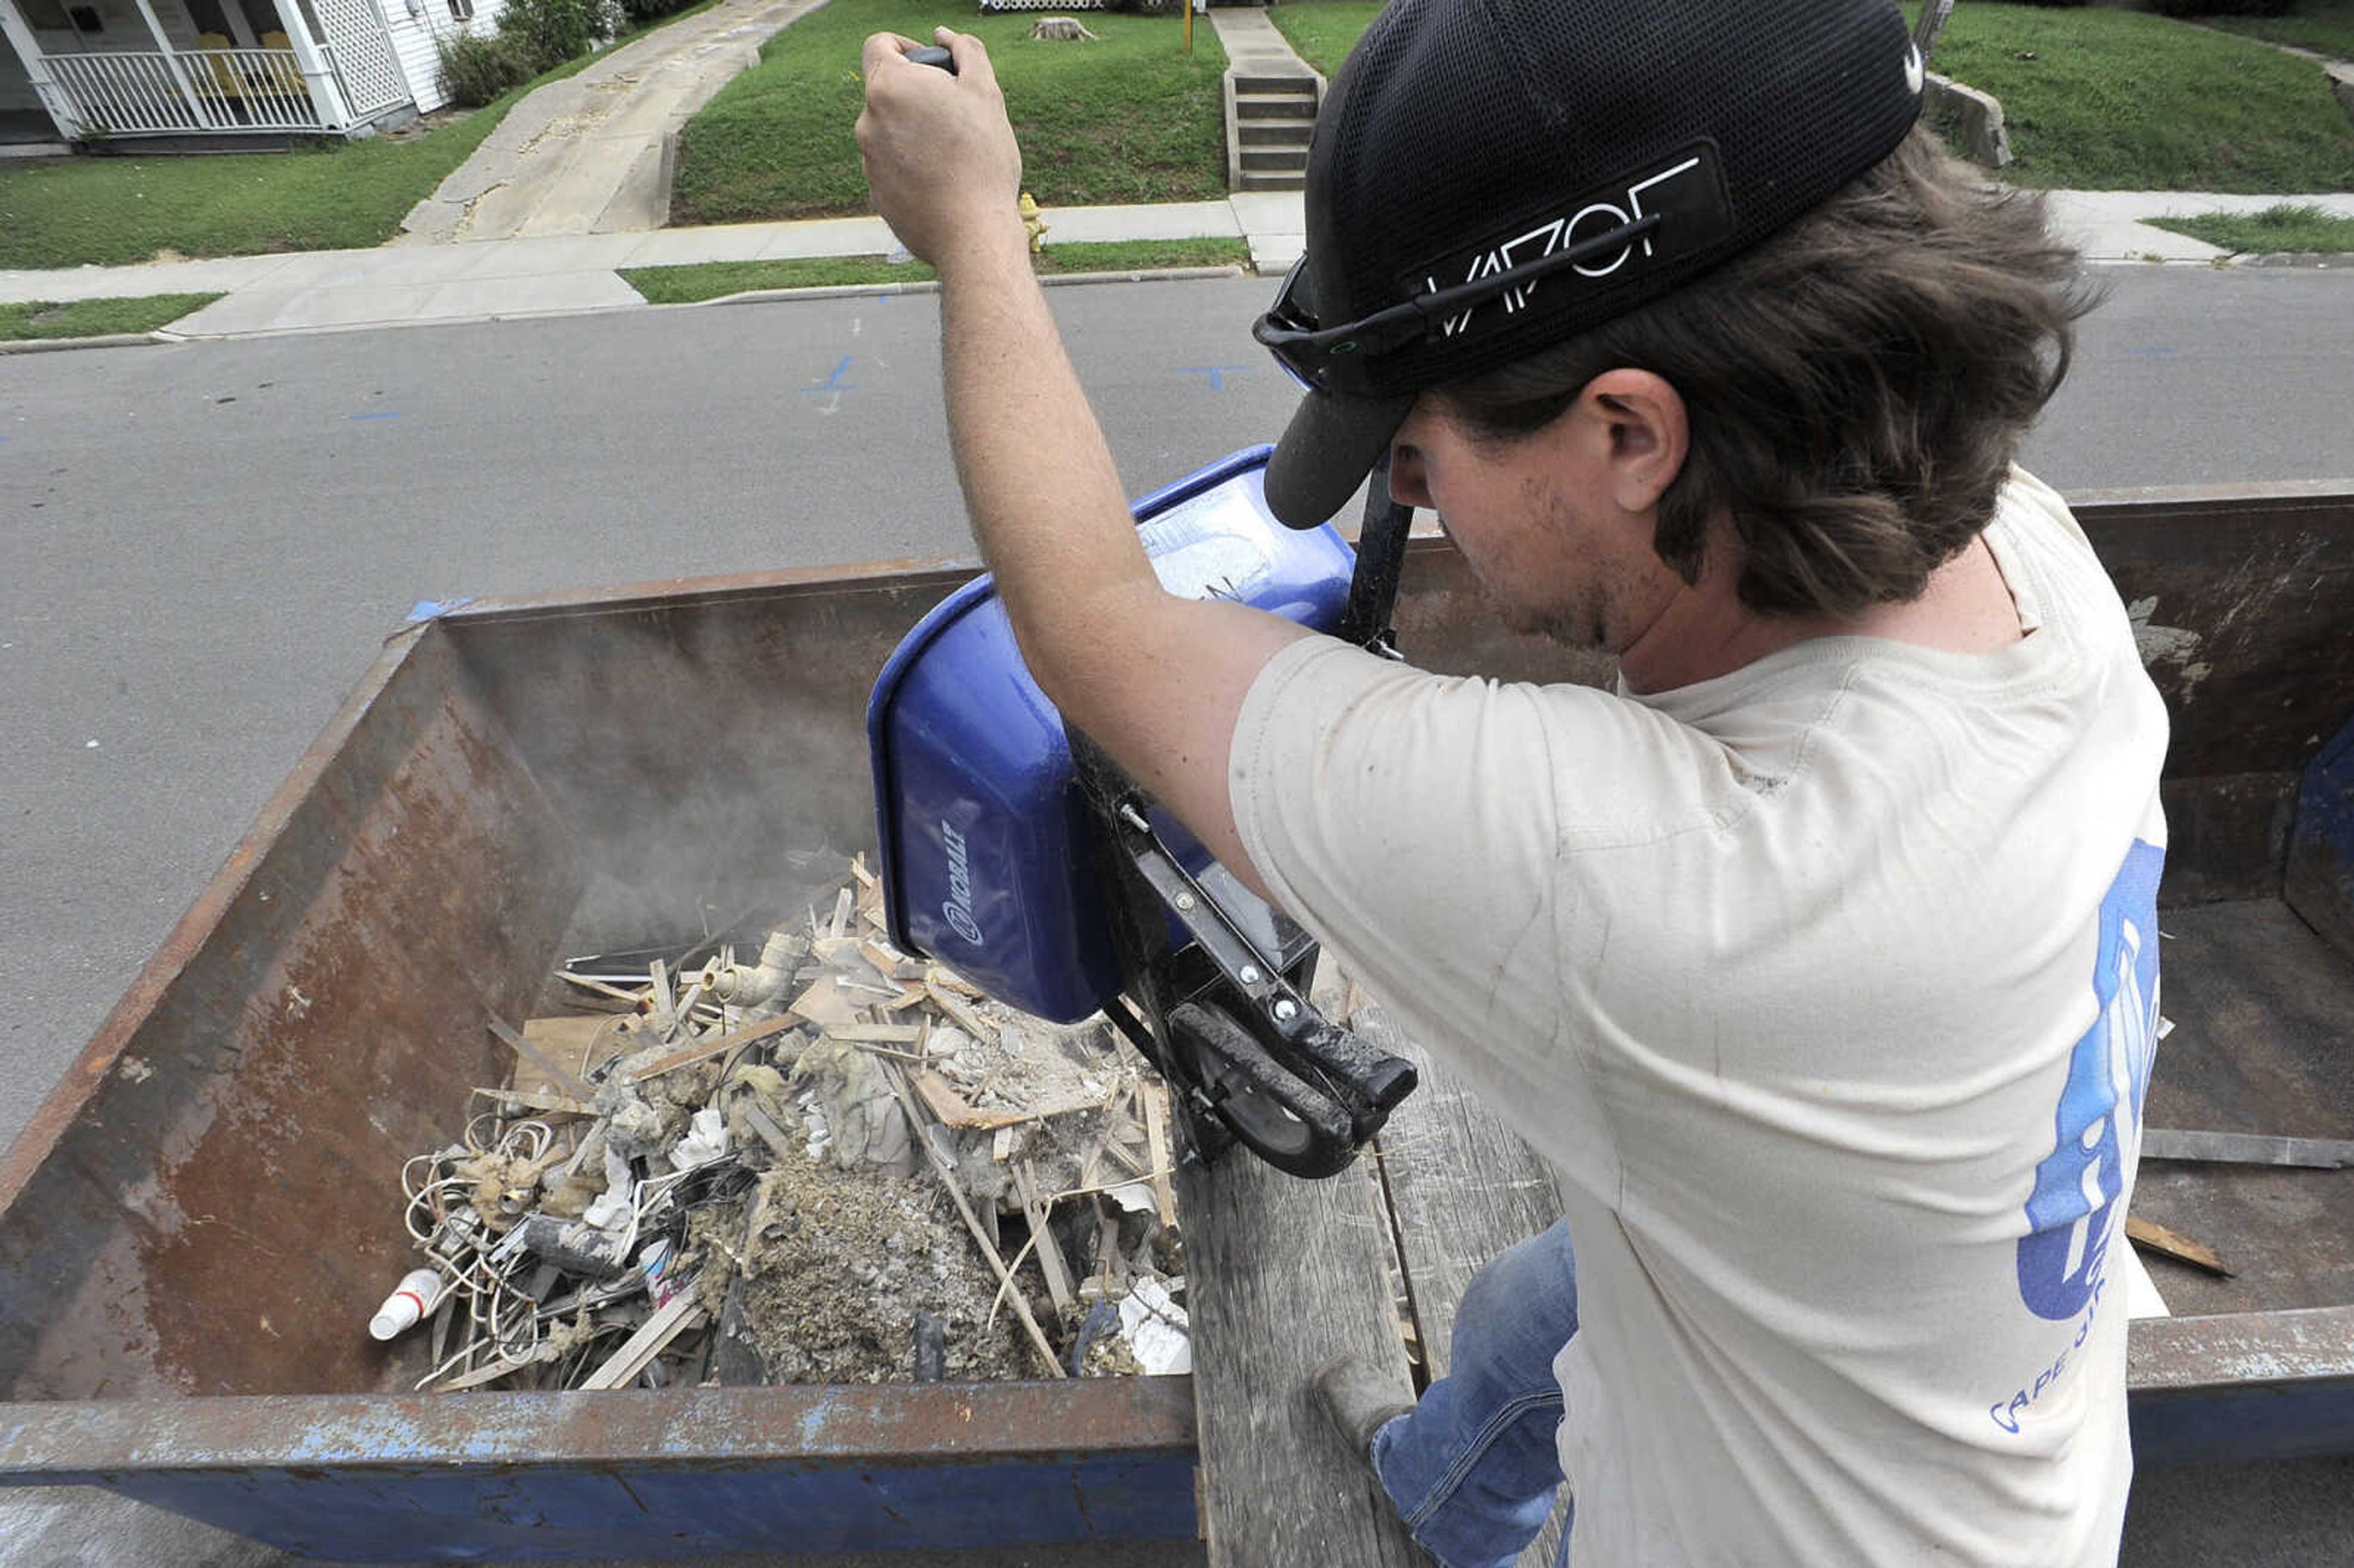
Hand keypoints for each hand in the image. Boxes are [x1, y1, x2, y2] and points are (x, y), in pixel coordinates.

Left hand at [857, 29, 1025, 266]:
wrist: (972, 233)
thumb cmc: (982, 159)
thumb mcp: (985, 92)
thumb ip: (966, 51)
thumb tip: (946, 36)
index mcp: (888, 86)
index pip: (879, 45)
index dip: (906, 47)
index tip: (933, 65)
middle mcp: (867, 120)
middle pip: (887, 90)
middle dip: (917, 94)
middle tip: (957, 114)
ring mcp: (867, 160)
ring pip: (890, 130)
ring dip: (916, 131)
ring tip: (954, 153)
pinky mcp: (875, 192)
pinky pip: (892, 165)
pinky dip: (913, 165)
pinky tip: (944, 181)